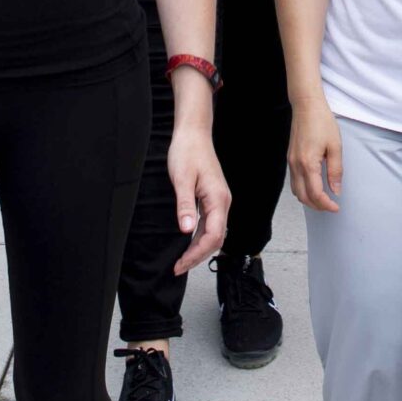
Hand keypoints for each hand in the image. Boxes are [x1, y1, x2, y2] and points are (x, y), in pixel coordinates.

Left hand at [168, 124, 230, 273]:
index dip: (197, 254)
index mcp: (218, 198)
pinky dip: (200, 237)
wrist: (193, 133)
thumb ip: (185, 205)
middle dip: (198, 256)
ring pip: (214, 232)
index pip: (213, 236)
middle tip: (178, 267)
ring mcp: (219, 200)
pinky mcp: (213, 198)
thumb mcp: (181, 179)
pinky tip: (188, 242)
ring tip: (181, 260)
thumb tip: (186, 230)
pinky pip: (210, 224)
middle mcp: (223, 202)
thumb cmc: (187, 152)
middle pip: (216, 238)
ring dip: (199, 248)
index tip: (181, 264)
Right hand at [287, 96, 343, 212]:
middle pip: (303, 197)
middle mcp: (296, 165)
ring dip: (309, 199)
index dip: (326, 205)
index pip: (316, 194)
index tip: (336, 207)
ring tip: (323, 199)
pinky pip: (294, 181)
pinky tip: (313, 187)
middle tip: (331, 206)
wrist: (306, 105)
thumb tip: (336, 190)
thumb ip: (336, 171)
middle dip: (317, 206)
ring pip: (296, 191)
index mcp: (308, 163)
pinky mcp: (290, 158)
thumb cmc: (321, 122)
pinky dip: (303, 190)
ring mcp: (291, 162)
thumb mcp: (335, 146)